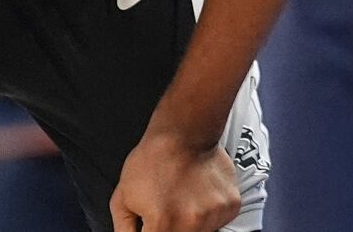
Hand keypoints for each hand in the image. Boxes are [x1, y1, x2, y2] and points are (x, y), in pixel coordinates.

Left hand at [111, 131, 240, 231]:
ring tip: (184, 198)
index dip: (153, 231)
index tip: (154, 223)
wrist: (184, 132)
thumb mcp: (122, 198)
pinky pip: (218, 221)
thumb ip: (125, 230)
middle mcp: (192, 224)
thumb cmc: (152, 160)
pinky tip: (199, 194)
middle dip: (171, 227)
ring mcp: (214, 215)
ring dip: (192, 223)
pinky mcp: (231, 206)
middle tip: (169, 207)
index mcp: (163, 225)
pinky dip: (209, 213)